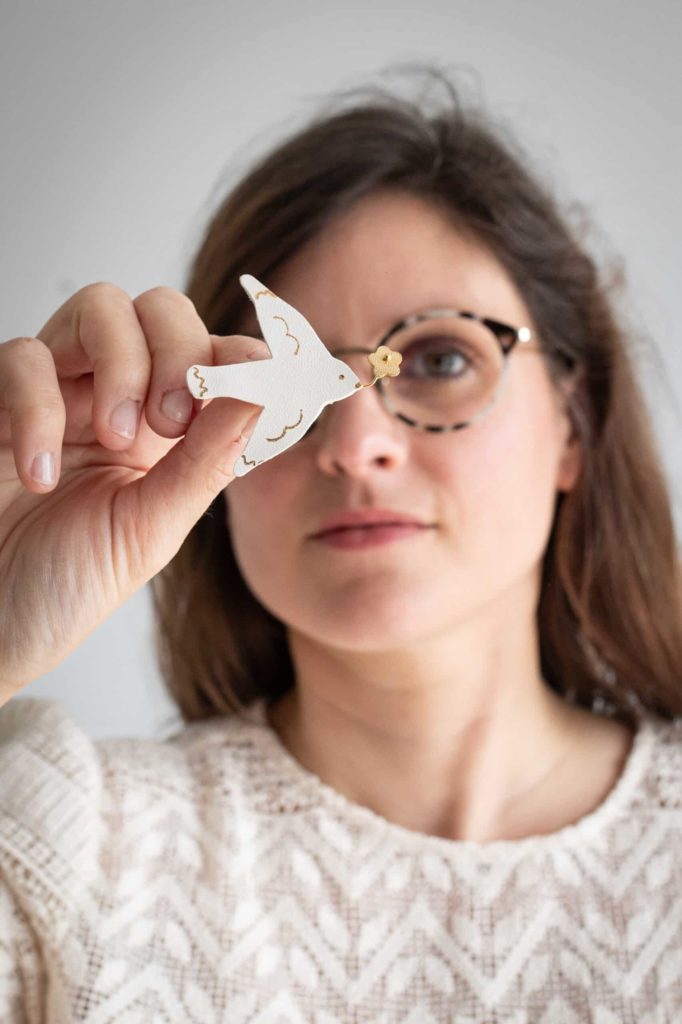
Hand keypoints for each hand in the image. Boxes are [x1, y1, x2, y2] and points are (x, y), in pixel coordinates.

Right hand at [0, 283, 267, 700]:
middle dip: (180, 351)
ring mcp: (55, 392)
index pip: (213, 354)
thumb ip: (206, 461)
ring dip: (122, 364)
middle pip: (161, 308)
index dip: (241, 357)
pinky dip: (38, 408)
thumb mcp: (153, 529)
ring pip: (100, 306)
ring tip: (116, 439)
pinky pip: (22, 358)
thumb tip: (264, 390)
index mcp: (165, 430)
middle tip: (171, 422)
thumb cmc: (68, 585)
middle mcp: (113, 397)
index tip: (262, 381)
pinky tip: (40, 474)